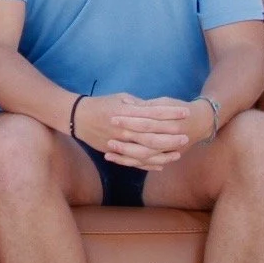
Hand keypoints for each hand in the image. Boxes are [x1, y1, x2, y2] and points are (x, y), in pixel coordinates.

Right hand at [74, 92, 193, 171]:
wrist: (77, 117)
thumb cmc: (101, 104)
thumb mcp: (121, 97)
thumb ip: (139, 105)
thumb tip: (157, 109)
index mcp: (127, 111)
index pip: (154, 112)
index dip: (171, 113)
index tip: (185, 112)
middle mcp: (124, 128)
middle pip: (152, 133)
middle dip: (170, 136)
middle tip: (186, 136)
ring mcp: (119, 141)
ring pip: (144, 150)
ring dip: (162, 153)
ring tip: (178, 153)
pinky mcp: (114, 151)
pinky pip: (133, 160)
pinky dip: (148, 164)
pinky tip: (161, 165)